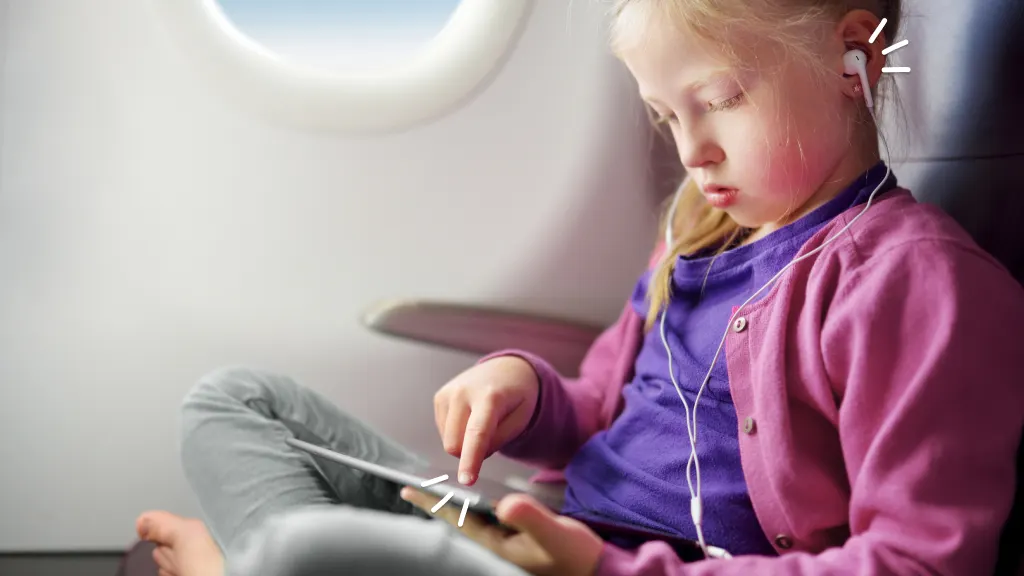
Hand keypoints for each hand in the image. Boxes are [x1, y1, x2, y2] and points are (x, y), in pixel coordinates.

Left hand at [400, 487, 602, 575]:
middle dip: (437, 502)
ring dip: (453, 504)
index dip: (434, 504)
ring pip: (472, 520)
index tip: (410, 489)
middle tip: (412, 485)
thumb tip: (505, 504)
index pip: (458, 521)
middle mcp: (498, 545)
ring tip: (432, 488)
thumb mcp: (556, 535)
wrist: (599, 570)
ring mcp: (508, 543)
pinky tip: (470, 498)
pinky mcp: (518, 537)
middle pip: (459, 521)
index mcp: (499, 547)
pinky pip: (488, 519)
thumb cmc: (577, 557)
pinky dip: (474, 506)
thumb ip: (531, 518)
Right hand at [434, 356, 539, 484]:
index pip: (477, 433)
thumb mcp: (521, 419)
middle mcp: (464, 392)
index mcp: (489, 396)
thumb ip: (499, 440)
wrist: (505, 369)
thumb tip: (474, 455)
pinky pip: (443, 432)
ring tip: (481, 423)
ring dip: (464, 443)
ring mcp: (448, 393)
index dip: (471, 460)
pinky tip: (469, 418)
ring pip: (447, 441)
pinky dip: (457, 433)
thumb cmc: (517, 397)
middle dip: (470, 453)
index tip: (466, 481)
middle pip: (455, 444)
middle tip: (490, 438)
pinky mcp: (439, 397)